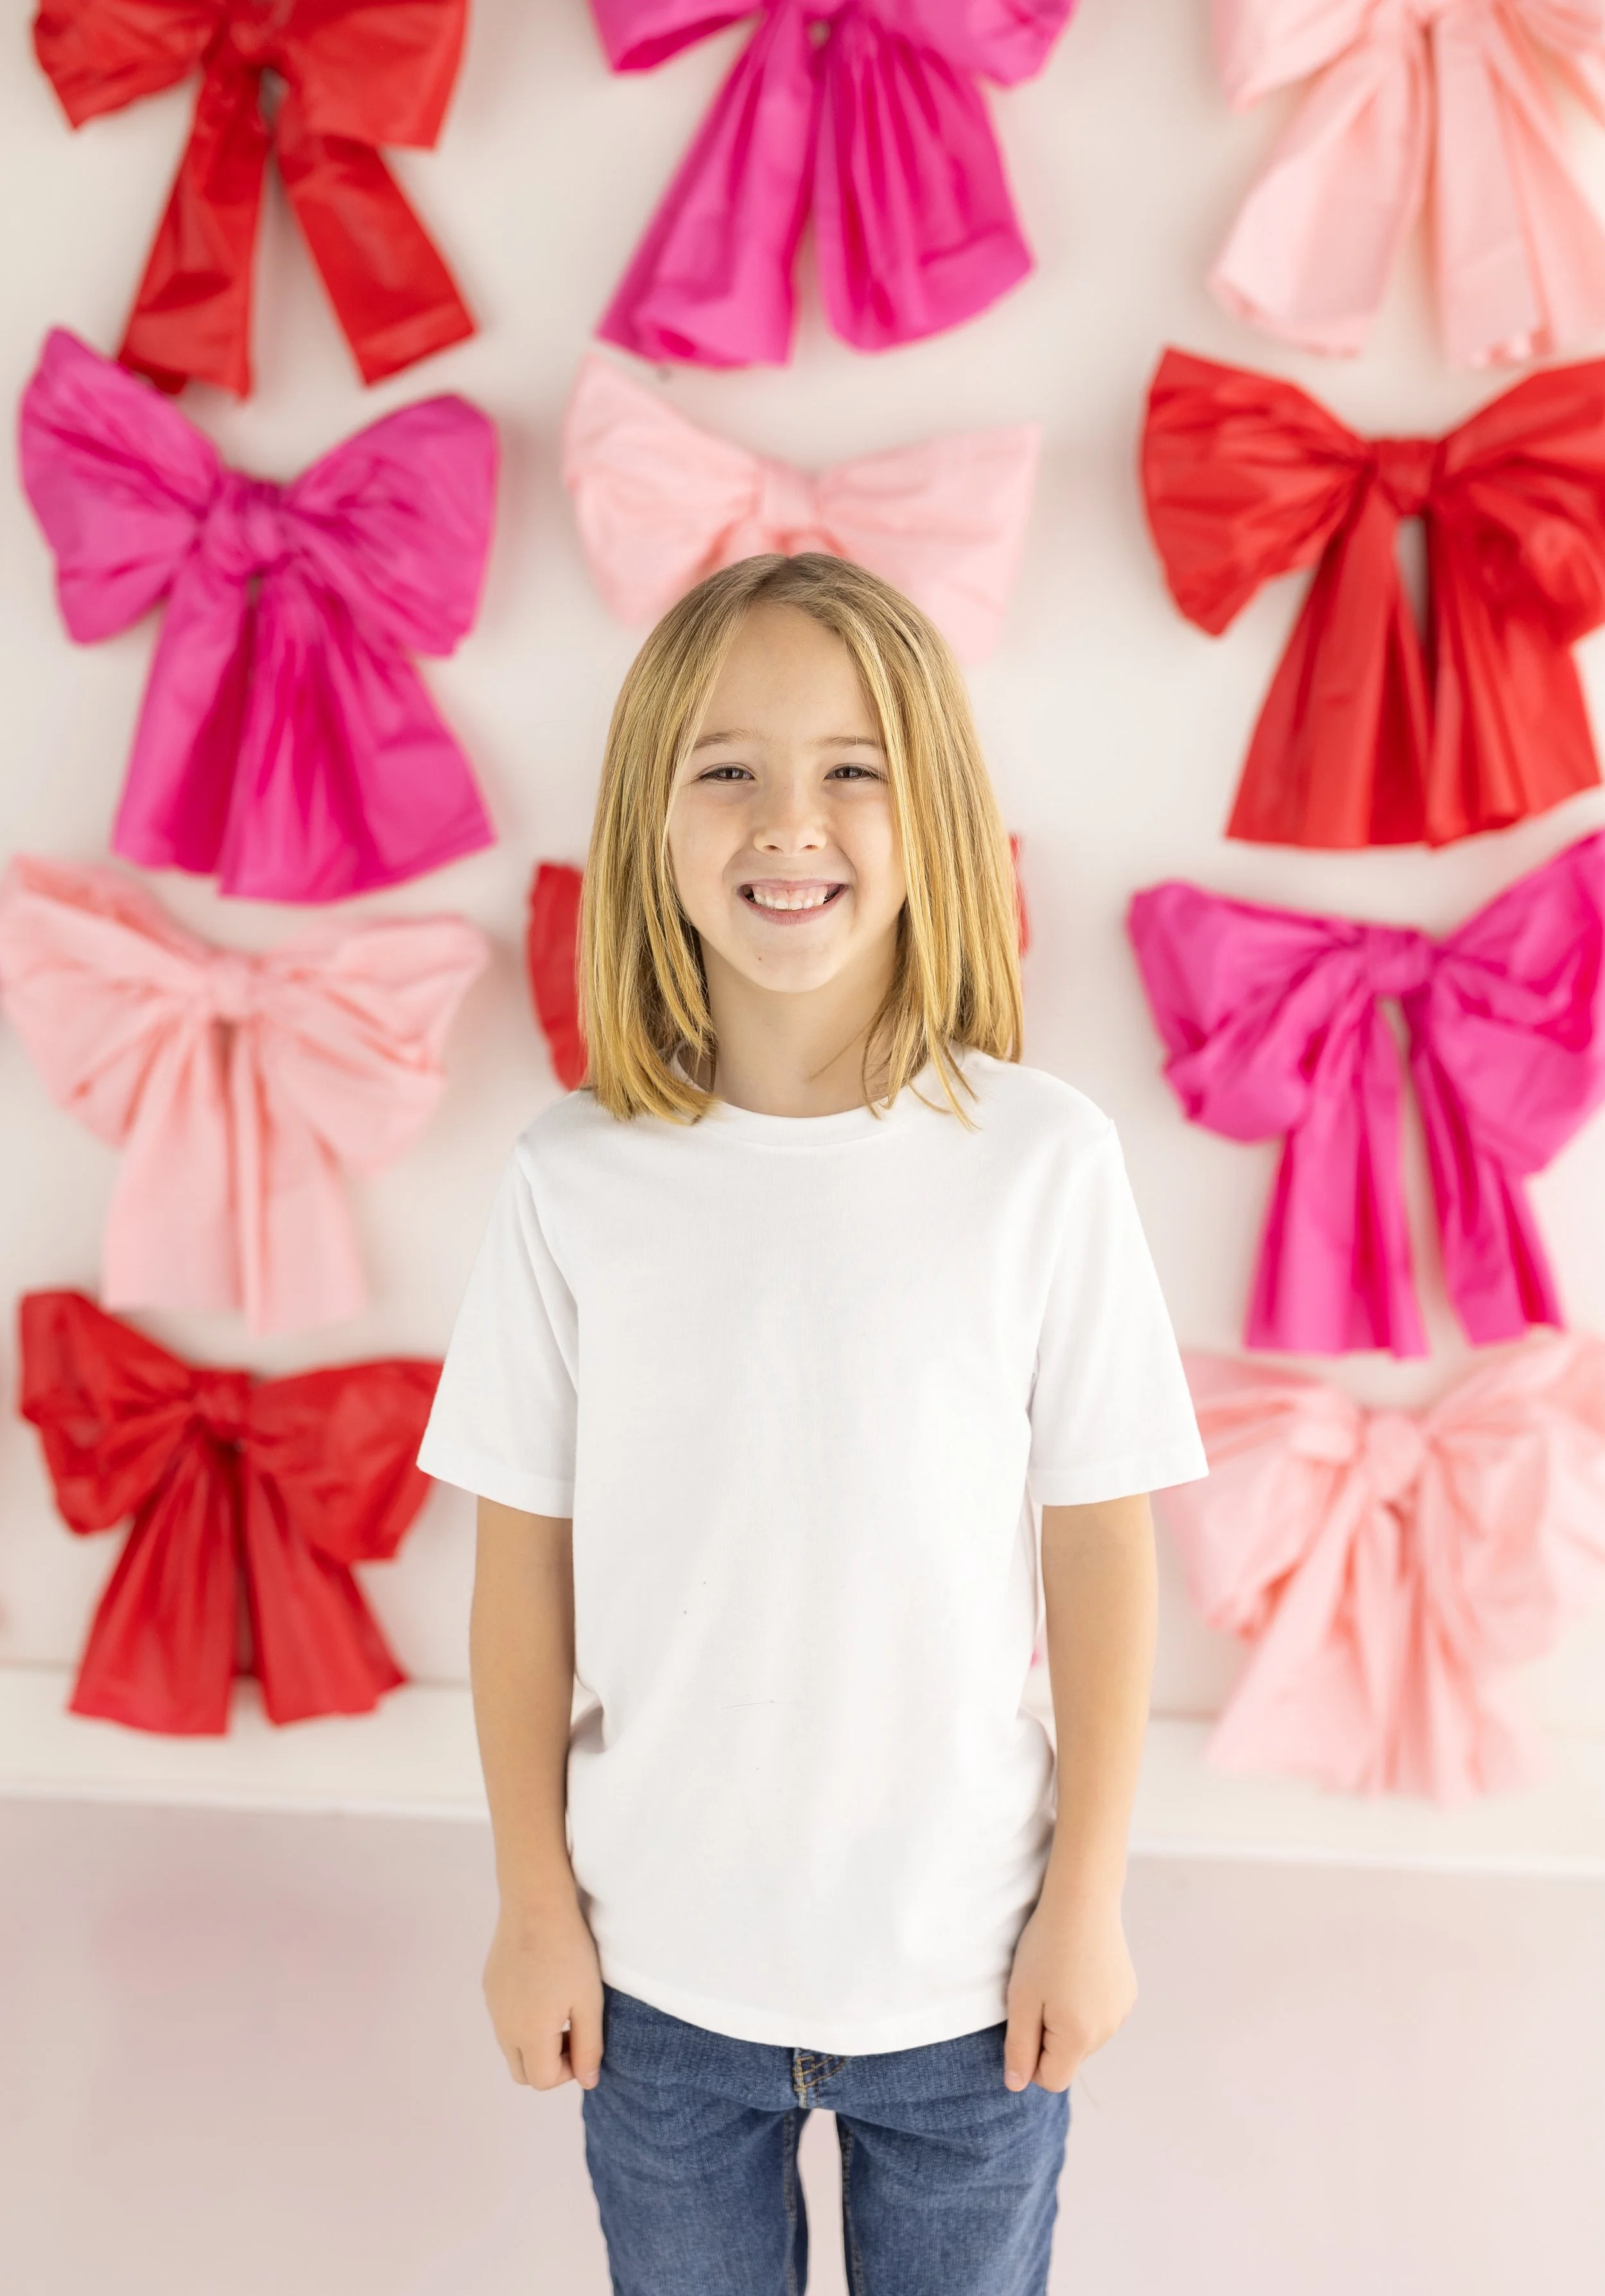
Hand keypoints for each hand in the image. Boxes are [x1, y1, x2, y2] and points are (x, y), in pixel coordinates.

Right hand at [483, 1889, 603, 2089]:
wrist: (537, 1903)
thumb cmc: (571, 1952)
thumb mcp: (589, 2002)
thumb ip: (589, 2048)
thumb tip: (586, 2083)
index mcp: (528, 2034)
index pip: (543, 2081)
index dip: (569, 2070)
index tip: (584, 2039)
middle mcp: (503, 2027)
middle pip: (522, 2072)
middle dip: (548, 2064)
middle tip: (572, 2030)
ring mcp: (493, 2006)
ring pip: (511, 2046)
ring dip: (535, 2043)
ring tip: (559, 2007)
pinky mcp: (489, 1987)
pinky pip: (504, 2020)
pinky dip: (522, 2020)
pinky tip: (543, 1986)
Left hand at [1003, 1883, 1136, 2092]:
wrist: (1083, 1899)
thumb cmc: (1044, 1947)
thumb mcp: (1021, 1998)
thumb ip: (1019, 2048)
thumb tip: (1016, 2085)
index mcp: (1080, 2037)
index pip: (1052, 2080)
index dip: (1030, 2058)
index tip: (1025, 2019)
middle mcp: (1108, 2031)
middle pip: (1068, 2058)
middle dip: (1049, 2035)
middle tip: (1040, 1990)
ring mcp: (1121, 2012)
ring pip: (1084, 2037)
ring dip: (1067, 2019)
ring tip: (1060, 1976)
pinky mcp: (1128, 1993)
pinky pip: (1099, 2015)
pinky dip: (1085, 2003)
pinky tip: (1078, 1969)